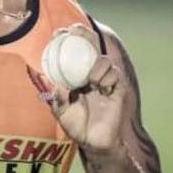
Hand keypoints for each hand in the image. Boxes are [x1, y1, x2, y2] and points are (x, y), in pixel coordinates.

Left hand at [47, 24, 125, 154]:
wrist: (96, 142)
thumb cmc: (78, 126)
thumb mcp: (62, 112)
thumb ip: (57, 99)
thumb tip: (55, 85)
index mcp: (76, 76)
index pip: (72, 52)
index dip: (66, 40)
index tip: (57, 34)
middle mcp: (91, 74)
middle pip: (91, 46)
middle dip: (84, 34)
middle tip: (75, 30)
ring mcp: (105, 81)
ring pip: (104, 60)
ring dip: (97, 66)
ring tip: (91, 82)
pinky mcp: (117, 89)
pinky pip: (115, 75)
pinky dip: (107, 78)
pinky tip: (102, 89)